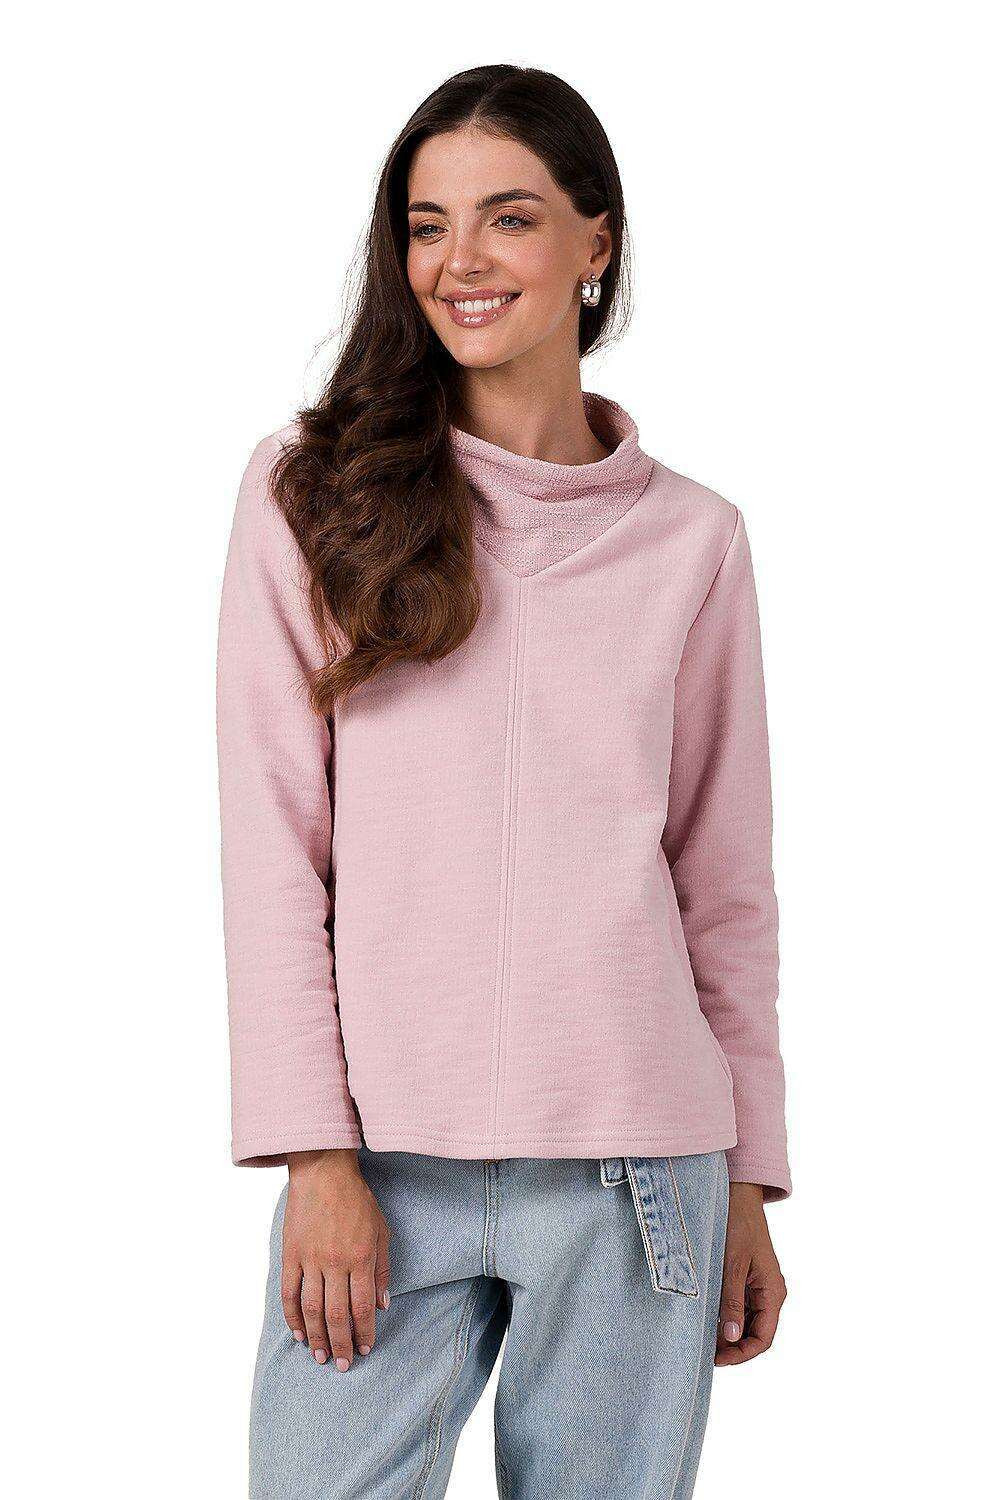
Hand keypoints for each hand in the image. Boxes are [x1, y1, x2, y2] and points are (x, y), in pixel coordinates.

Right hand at [282, 1149, 390, 1368]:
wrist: (324, 1173)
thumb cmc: (357, 1201)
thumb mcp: (381, 1231)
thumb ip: (382, 1269)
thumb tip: (382, 1305)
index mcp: (361, 1258)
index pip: (362, 1307)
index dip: (364, 1333)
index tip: (365, 1350)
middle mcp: (335, 1262)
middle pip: (336, 1315)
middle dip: (341, 1344)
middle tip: (343, 1365)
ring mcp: (310, 1259)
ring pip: (311, 1309)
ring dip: (317, 1337)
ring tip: (321, 1356)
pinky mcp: (290, 1254)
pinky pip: (289, 1293)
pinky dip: (292, 1316)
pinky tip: (298, 1333)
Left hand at [715, 1182, 786, 1365]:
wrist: (737, 1195)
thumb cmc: (737, 1225)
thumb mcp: (732, 1265)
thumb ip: (732, 1302)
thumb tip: (731, 1338)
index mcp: (772, 1292)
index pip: (762, 1338)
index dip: (742, 1354)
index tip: (717, 1360)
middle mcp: (768, 1293)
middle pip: (754, 1334)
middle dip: (732, 1347)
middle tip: (703, 1351)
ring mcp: (757, 1287)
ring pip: (744, 1322)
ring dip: (726, 1333)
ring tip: (701, 1336)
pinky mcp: (745, 1279)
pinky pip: (737, 1306)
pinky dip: (723, 1316)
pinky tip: (705, 1317)